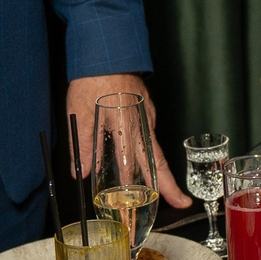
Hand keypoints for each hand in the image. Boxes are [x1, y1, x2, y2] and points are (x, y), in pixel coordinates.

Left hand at [66, 74, 188, 206]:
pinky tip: (142, 156)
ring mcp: (146, 116)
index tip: (145, 208)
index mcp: (127, 129)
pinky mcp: (144, 108)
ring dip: (159, 171)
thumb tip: (82, 172)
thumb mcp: (79, 113)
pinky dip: (148, 150)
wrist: (107, 51)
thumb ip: (82, 144)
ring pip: (154, 149)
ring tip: (164, 189)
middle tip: (181, 203)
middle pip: (158, 162)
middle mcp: (142, 124)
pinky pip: (149, 134)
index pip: (139, 168)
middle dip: (169, 186)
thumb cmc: (93, 79)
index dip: (143, 191)